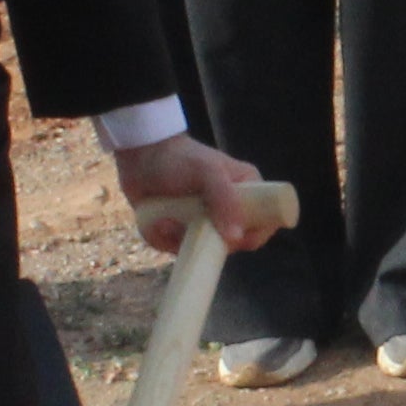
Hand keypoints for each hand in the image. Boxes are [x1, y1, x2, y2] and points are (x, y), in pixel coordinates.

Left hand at [106, 131, 283, 253]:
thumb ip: (225, 200)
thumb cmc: (179, 158)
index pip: (266, 223)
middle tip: (188, 227)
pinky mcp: (182, 230)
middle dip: (208, 243)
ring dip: (180, 241)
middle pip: (234, 244)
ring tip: (165, 219)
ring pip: (203, 250)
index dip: (253, 236)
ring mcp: (205, 222)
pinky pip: (179, 249)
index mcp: (248, 192)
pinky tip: (156, 222)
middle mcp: (229, 209)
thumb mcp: (207, 171)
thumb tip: (236, 237)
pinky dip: (164, 241)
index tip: (231, 240)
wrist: (140, 154)